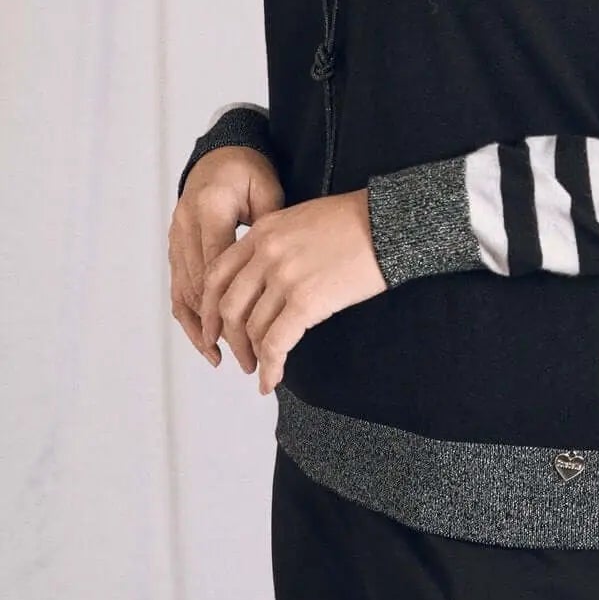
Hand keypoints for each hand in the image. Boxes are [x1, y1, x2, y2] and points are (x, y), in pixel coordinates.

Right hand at [169, 147, 283, 364]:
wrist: (220, 153)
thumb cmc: (249, 171)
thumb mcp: (267, 191)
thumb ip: (269, 229)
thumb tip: (278, 271)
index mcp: (210, 209)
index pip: (217, 267)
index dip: (230, 305)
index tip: (249, 334)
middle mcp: (186, 226)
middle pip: (197, 287)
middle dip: (218, 326)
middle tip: (242, 356)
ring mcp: (176, 237)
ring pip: (183, 291)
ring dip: (200, 326)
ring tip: (221, 356)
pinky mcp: (174, 246)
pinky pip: (178, 286)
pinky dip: (188, 314)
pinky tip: (204, 338)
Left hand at [198, 189, 386, 393]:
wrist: (389, 223)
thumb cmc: (355, 221)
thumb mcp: (301, 220)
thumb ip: (273, 245)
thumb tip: (260, 283)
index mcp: (263, 231)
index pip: (216, 275)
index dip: (210, 309)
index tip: (213, 329)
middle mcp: (267, 253)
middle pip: (228, 307)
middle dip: (229, 339)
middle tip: (239, 357)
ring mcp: (285, 277)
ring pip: (252, 330)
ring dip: (254, 357)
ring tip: (262, 369)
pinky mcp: (306, 301)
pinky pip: (276, 344)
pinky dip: (271, 368)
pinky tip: (272, 379)